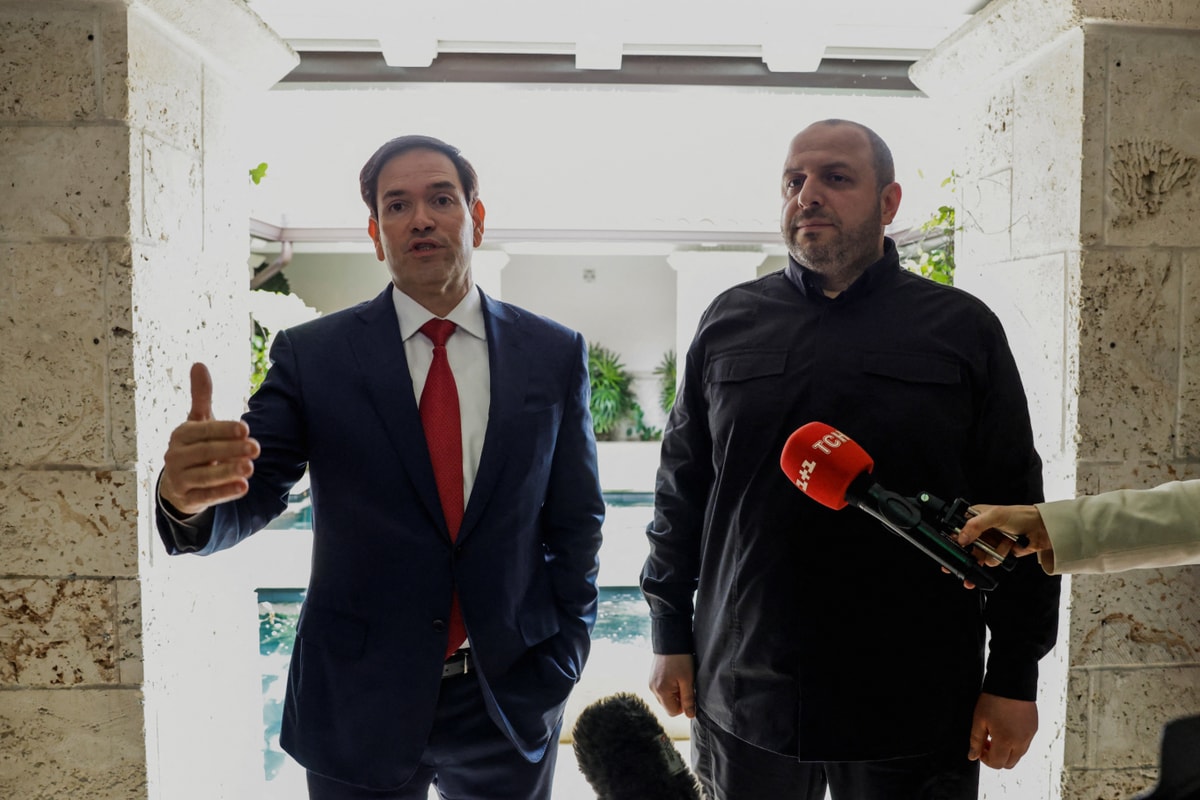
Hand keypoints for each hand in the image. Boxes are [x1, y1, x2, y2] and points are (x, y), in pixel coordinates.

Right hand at [159, 363, 259, 515]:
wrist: (178, 483)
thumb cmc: (194, 446)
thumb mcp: (197, 421)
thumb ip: (201, 396)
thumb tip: (199, 363)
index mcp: (181, 434)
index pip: (204, 430)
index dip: (224, 429)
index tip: (246, 429)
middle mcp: (176, 456)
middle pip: (206, 452)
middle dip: (232, 450)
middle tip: (257, 448)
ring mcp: (180, 479)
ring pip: (205, 476)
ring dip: (228, 472)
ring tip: (251, 468)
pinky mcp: (187, 499)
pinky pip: (206, 496)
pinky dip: (224, 493)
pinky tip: (243, 488)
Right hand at [649, 653, 695, 718]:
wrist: (670, 640)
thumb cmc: (681, 660)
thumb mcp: (688, 680)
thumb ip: (688, 700)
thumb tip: (690, 715)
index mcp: (661, 691)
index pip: (673, 712)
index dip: (683, 706)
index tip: (688, 693)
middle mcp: (653, 689)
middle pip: (668, 705)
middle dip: (678, 699)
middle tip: (685, 684)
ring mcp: (650, 683)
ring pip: (664, 698)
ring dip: (673, 693)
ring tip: (679, 678)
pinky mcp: (651, 677)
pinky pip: (661, 689)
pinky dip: (668, 686)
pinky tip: (674, 675)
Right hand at [957, 504, 1050, 564]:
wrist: (1040, 529)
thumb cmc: (1019, 516)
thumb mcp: (995, 516)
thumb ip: (975, 526)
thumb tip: (961, 538)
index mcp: (974, 517)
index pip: (957, 529)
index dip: (953, 540)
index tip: (955, 548)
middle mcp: (979, 531)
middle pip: (965, 547)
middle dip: (969, 555)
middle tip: (968, 561)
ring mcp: (988, 543)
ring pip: (978, 557)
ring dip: (990, 554)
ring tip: (1001, 544)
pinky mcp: (997, 553)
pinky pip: (991, 561)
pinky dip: (999, 556)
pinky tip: (1007, 548)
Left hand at [968, 693, 1037, 768]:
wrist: (1012, 682)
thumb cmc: (994, 699)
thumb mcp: (979, 720)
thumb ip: (976, 741)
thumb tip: (972, 756)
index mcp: (1006, 741)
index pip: (996, 764)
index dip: (985, 759)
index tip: (980, 747)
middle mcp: (1021, 742)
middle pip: (1009, 763)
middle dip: (997, 757)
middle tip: (987, 742)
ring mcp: (1030, 736)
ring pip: (1018, 755)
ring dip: (1007, 751)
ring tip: (996, 733)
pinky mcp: (1034, 728)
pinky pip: (1025, 744)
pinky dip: (1015, 743)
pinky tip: (1006, 727)